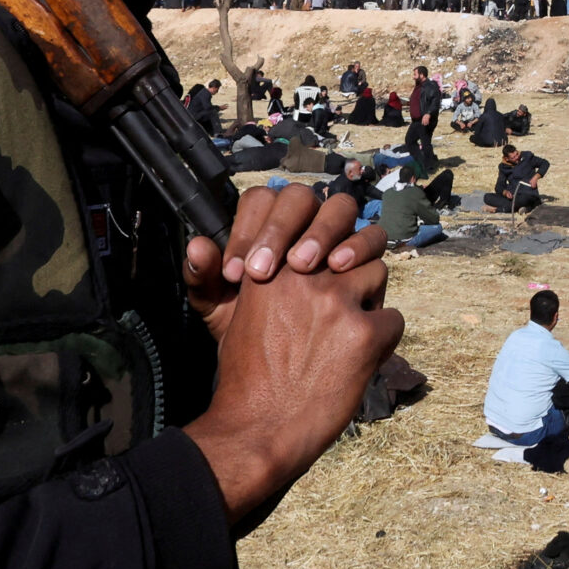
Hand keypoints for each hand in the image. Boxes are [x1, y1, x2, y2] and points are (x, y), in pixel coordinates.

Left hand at [182, 183, 384, 342]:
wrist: (284, 369)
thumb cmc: (249, 331)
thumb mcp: (219, 310)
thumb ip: (205, 279)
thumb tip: (197, 246)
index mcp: (266, 223)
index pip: (258, 202)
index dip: (245, 232)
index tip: (235, 274)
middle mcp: (304, 220)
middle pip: (299, 198)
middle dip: (280, 230)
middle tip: (263, 271)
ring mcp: (338, 233)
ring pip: (339, 208)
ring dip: (322, 231)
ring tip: (304, 267)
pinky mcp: (365, 255)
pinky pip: (372, 235)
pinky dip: (358, 245)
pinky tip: (339, 269)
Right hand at [182, 253, 401, 525]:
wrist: (258, 429)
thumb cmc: (247, 378)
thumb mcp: (237, 314)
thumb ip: (264, 277)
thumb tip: (279, 253)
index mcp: (272, 265)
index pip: (318, 224)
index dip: (328, 242)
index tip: (325, 263)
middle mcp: (304, 274)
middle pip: (352, 243)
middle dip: (354, 266)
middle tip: (345, 300)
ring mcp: (336, 301)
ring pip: (377, 272)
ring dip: (370, 299)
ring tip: (351, 331)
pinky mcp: (364, 333)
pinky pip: (394, 319)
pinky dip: (384, 339)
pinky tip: (362, 359)